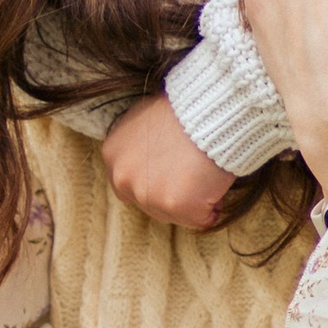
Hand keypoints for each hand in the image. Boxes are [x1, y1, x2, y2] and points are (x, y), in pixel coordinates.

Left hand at [103, 93, 232, 228]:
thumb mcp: (144, 119)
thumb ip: (137, 144)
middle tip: (193, 171)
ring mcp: (148, 195)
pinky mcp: (177, 207)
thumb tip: (146, 157)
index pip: (129, 184)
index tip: (174, 169)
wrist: (209, 109)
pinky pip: (200, 219)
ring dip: (193, 201)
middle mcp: (123, 177)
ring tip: (204, 173)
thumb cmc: (183, 108)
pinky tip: (215, 183)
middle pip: (150, 204)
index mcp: (112, 154)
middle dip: (173, 194)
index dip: (156, 179)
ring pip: (174, 215)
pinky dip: (212, 207)